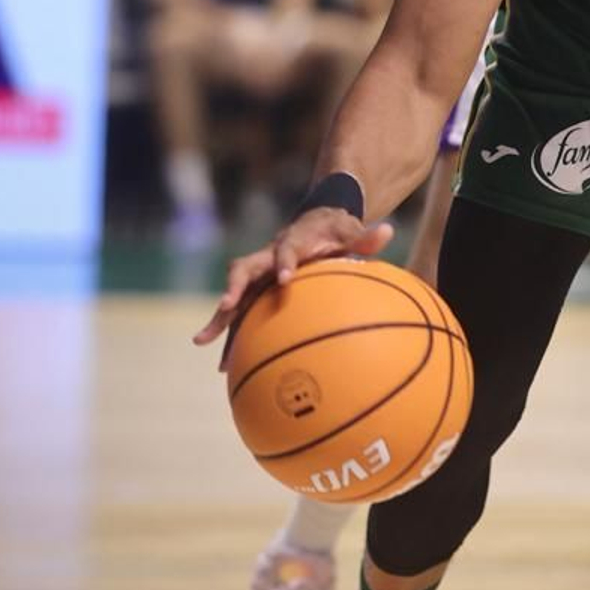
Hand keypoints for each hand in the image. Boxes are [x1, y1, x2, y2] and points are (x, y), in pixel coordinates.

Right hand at [193, 207, 392, 360]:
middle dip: (233, 288)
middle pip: (244, 269)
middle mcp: (269, 257)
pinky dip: (231, 337)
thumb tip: (388, 231)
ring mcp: (260, 275)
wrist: (318, 222)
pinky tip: (225, 367)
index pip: (286, 250)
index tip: (284, 279)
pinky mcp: (257, 291)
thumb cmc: (337, 231)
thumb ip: (366, 237)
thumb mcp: (352, 231)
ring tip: (201, 342)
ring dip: (219, 318)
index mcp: (293, 241)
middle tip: (224, 306)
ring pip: (235, 295)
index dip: (284, 262)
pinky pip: (241, 314)